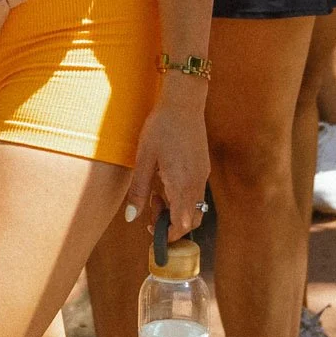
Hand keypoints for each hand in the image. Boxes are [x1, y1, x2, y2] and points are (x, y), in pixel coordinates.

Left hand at [123, 87, 210, 241]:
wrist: (183, 101)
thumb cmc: (161, 127)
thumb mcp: (144, 159)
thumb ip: (139, 190)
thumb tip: (131, 218)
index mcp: (183, 184)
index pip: (182, 224)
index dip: (168, 235)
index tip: (152, 232)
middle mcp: (197, 183)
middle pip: (192, 220)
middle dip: (172, 225)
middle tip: (151, 212)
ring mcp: (203, 175)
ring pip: (194, 206)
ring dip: (176, 209)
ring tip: (155, 193)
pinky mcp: (203, 167)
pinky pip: (196, 192)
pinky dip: (181, 197)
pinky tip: (165, 180)